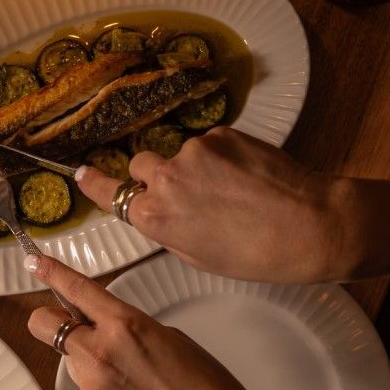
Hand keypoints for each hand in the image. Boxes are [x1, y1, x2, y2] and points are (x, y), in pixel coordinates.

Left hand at [25, 253, 291, 389]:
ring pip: (72, 362)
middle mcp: (100, 353)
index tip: (36, 264)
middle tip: (81, 331)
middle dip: (56, 323)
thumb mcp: (173, 339)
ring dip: (92, 363)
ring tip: (135, 382)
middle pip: (45, 326)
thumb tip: (110, 331)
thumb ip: (132, 328)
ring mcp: (92, 388)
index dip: (51, 272)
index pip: (76, 290)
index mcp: (126, 325)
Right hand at [76, 128, 353, 283]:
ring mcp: (192, 152)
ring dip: (196, 167)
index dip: (95, 182)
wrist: (307, 225)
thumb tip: (157, 212)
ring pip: (180, 154)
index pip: (108, 192)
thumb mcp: (197, 255)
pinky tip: (247, 177)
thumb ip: (167, 229)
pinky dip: (222, 157)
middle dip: (156, 176)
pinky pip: (210, 143)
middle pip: (141, 165)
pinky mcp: (220, 134)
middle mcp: (164, 180)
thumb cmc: (254, 254)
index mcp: (153, 217)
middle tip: (188, 193)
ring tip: (233, 190)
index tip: (82, 173)